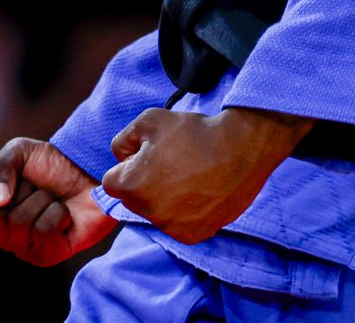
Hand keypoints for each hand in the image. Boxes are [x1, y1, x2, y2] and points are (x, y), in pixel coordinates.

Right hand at [0, 138, 114, 266]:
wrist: (90, 172)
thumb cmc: (53, 165)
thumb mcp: (20, 151)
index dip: (2, 178)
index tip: (22, 175)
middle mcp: (5, 233)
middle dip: (25, 190)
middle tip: (42, 188)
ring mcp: (25, 248)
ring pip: (20, 222)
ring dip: (44, 201)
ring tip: (55, 201)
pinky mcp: (48, 256)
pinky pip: (43, 232)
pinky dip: (58, 214)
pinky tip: (66, 216)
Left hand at [101, 107, 312, 244]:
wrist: (241, 149)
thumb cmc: (193, 132)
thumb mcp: (149, 120)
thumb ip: (123, 140)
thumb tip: (121, 158)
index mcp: (131, 186)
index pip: (113, 180)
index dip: (130, 163)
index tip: (151, 154)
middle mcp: (148, 213)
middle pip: (134, 199)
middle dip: (145, 183)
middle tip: (172, 163)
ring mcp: (172, 227)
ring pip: (156, 212)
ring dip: (165, 198)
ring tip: (190, 176)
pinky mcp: (194, 235)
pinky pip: (179, 224)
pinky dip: (186, 212)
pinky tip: (200, 192)